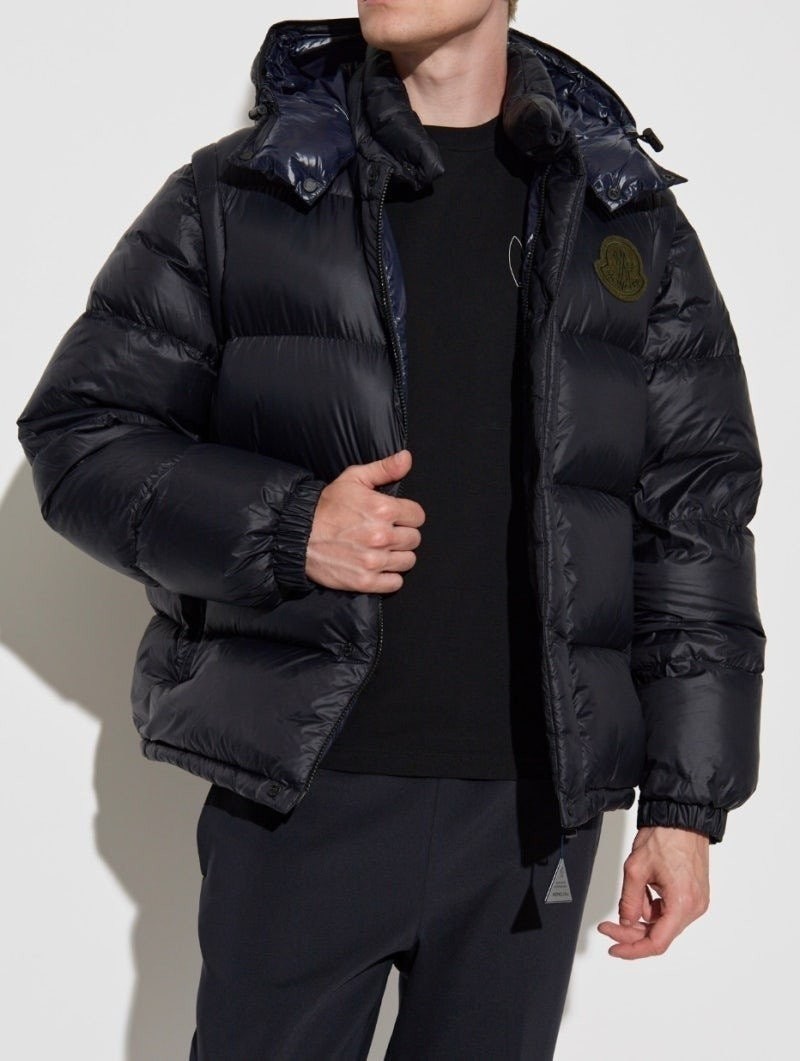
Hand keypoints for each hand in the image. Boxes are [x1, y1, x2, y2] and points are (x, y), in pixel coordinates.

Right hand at [305, 449, 424, 592]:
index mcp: (383, 509)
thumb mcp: (353, 479)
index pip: (417, 516)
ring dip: (398, 556)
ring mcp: (373, 561)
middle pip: (414, 539)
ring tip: (382, 550)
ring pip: (408, 561)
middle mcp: (382, 536)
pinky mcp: (365, 581)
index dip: (408, 515)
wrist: (298, 535)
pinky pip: (395, 582)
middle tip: (386, 533)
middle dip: (403, 535)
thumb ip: (384, 468)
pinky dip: (389, 577)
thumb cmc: (327, 506)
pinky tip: (377, 566)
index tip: (396, 518)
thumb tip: (407, 457)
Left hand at [597, 825, 709, 958]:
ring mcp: (696, 900)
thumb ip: (630, 901)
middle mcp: (694, 906)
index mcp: (683, 903)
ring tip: (634, 889)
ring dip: (643, 915)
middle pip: (660, 934)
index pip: (657, 942)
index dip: (632, 949)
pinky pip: (670, 910)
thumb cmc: (665, 835)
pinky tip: (645, 888)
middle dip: (632, 931)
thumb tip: (626, 922)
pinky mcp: (694, 894)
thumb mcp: (636, 869)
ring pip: (664, 922)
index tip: (614, 948)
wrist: (681, 816)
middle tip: (609, 926)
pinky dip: (654, 905)